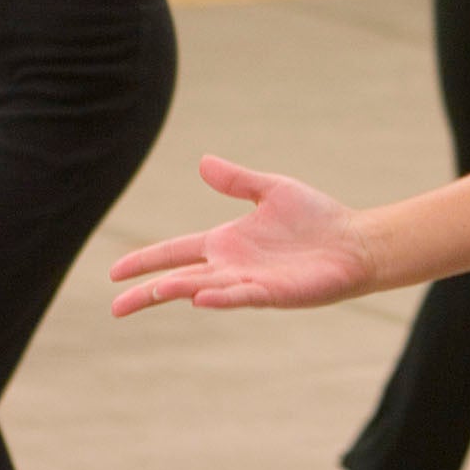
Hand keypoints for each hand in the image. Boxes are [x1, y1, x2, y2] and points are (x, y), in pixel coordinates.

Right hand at [108, 155, 377, 314]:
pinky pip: (241, 296)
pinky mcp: (272, 293)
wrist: (355, 241)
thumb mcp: (271, 190)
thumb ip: (236, 180)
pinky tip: (201, 298)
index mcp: (224, 242)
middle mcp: (230, 266)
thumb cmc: (316, 219)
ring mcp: (249, 282)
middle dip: (147, 292)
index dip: (144, 260)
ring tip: (152, 294)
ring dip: (179, 291)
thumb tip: (202, 161)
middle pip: (179, 279)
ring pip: (204, 289)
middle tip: (116, 308)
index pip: (173, 252)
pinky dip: (220, 298)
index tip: (114, 272)